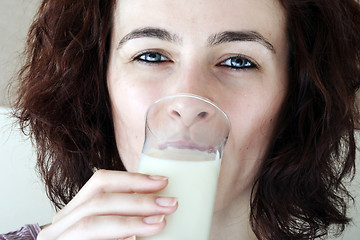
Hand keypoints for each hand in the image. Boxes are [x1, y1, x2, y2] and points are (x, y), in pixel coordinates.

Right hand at [37, 170, 177, 239]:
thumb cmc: (101, 238)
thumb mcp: (107, 225)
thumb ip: (122, 214)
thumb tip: (160, 203)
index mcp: (74, 211)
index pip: (100, 182)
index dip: (132, 179)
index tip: (162, 182)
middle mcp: (61, 225)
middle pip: (98, 202)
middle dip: (138, 201)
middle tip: (169, 204)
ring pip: (90, 224)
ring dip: (129, 222)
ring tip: (159, 222)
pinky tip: (133, 239)